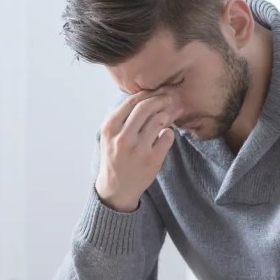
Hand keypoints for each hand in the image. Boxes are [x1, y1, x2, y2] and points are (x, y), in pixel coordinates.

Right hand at [96, 91, 180, 211]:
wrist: (116, 188)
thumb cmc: (115, 156)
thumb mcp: (111, 135)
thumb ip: (125, 116)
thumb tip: (151, 95)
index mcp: (110, 128)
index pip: (131, 102)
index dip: (148, 93)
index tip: (158, 90)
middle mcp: (122, 138)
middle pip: (146, 107)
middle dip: (161, 99)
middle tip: (169, 98)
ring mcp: (138, 150)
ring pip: (159, 120)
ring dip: (167, 114)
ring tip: (170, 114)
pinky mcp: (152, 160)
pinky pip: (168, 136)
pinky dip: (169, 132)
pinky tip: (165, 134)